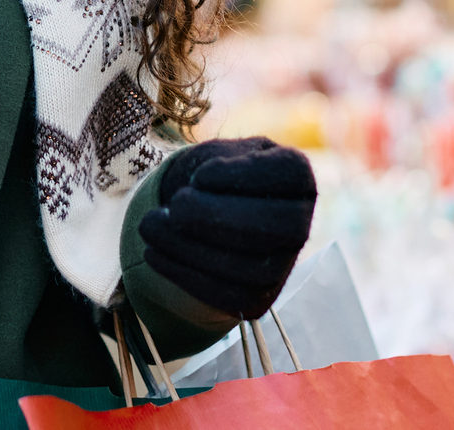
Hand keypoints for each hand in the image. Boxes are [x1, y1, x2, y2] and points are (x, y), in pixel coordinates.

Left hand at [137, 136, 315, 319]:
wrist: (206, 213)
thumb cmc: (214, 175)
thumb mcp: (216, 153)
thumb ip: (213, 163)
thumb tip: (199, 188)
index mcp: (297, 176)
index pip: (288, 173)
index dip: (241, 176)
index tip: (199, 176)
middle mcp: (301, 224)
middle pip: (272, 226)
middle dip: (216, 217)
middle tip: (175, 205)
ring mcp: (283, 266)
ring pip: (248, 268)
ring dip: (191, 248)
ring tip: (151, 225)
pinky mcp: (258, 300)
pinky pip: (227, 297)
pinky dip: (184, 275)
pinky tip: (154, 253)